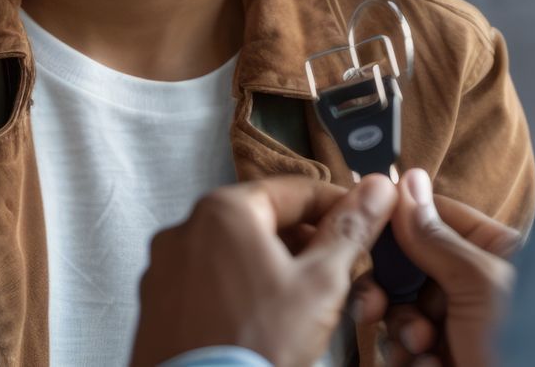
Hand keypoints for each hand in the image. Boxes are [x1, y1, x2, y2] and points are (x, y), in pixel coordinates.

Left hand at [131, 175, 398, 366]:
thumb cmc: (259, 344)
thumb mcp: (319, 283)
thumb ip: (350, 230)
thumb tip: (378, 190)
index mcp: (224, 211)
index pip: (296, 191)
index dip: (338, 206)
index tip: (363, 222)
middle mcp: (184, 229)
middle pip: (263, 221)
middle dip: (305, 243)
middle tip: (339, 269)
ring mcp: (164, 268)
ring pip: (234, 253)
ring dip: (273, 267)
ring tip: (303, 301)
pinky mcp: (157, 304)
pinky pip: (208, 282)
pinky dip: (239, 290)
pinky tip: (262, 319)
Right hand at [349, 169, 519, 366]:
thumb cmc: (522, 344)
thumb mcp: (480, 285)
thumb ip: (436, 236)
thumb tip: (406, 182)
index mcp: (492, 253)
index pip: (433, 216)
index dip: (397, 219)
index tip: (365, 220)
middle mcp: (470, 283)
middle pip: (404, 265)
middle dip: (390, 290)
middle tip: (378, 306)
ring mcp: (454, 322)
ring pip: (397, 308)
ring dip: (402, 331)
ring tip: (425, 351)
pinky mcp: (438, 355)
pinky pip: (400, 347)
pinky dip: (408, 360)